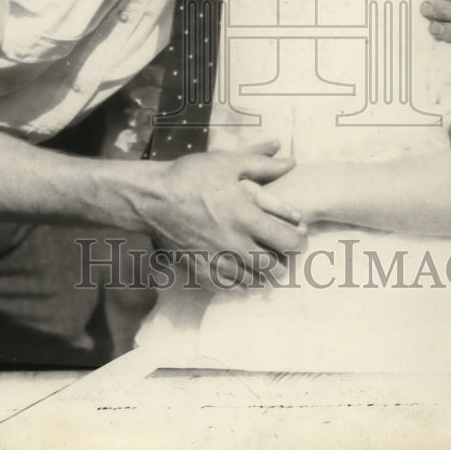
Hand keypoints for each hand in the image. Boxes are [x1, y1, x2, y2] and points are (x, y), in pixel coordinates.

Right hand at [144, 141, 306, 286]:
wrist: (152, 198)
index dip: (299, 241)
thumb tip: (291, 161)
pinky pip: (230, 288)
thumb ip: (263, 164)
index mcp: (245, 217)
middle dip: (283, 260)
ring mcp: (217, 261)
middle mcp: (234, 244)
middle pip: (275, 269)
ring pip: (254, 282)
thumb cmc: (191, 176)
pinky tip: (238, 268)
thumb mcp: (228, 163)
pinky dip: (239, 281)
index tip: (296, 235)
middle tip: (278, 249)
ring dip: (262, 272)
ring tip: (259, 257)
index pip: (289, 242)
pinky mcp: (200, 271)